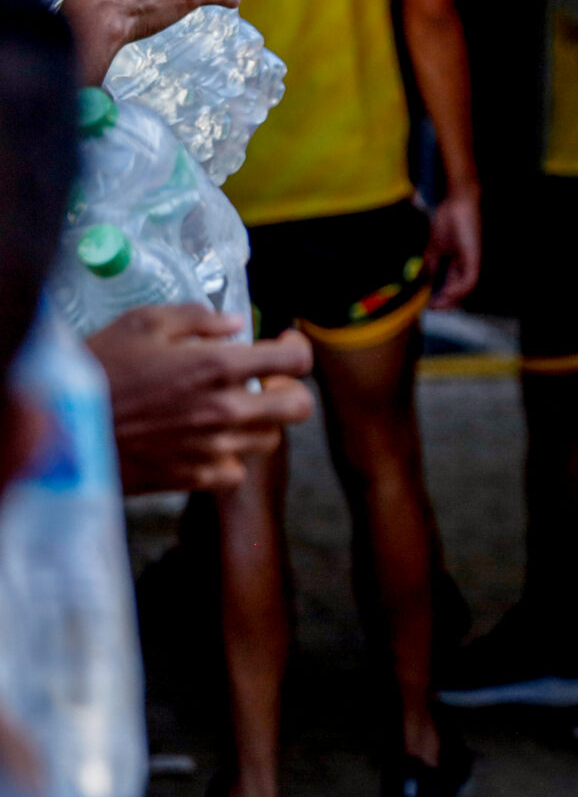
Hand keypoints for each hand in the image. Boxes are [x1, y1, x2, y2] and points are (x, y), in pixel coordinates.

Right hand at [83, 307, 314, 493]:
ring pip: (270, 440)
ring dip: (259, 423)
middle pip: (299, 408)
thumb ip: (198, 318)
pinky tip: (209, 442)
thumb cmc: (98, 368)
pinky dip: (230, 459)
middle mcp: (225, 410)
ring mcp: (212, 448)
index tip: (284, 346)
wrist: (59, 426)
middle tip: (267, 382)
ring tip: (231, 411)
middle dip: (289, 391)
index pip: (296, 361)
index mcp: (218, 367)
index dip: (297, 349)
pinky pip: (235, 472)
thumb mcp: (143, 323)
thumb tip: (235, 324)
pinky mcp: (192, 478)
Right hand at [426, 189, 481, 307]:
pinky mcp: (474, 257)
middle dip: (446, 303)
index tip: (428, 306)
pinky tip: (446, 294)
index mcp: (459, 263)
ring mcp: (472, 261)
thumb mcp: (434, 249)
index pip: (453, 286)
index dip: (441, 298)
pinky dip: (458, 290)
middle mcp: (468, 264)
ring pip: (466, 289)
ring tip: (437, 305)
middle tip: (432, 310)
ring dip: (451, 300)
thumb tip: (426, 284)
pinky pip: (470, 280)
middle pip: (461, 291)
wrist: (455, 203)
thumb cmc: (446, 221)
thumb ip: (432, 266)